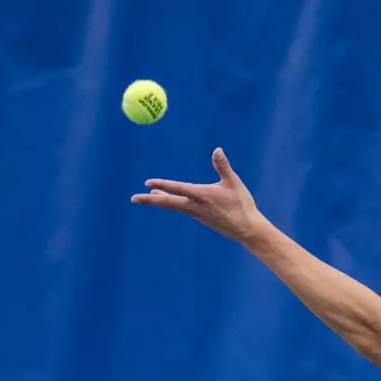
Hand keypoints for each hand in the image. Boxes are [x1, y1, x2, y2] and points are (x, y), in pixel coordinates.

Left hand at [131, 148, 269, 243]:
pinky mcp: (201, 218)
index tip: (148, 183)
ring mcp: (197, 214)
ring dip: (160, 201)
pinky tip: (169, 202)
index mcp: (202, 196)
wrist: (247, 229)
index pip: (178, 189)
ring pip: (174, 206)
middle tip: (134, 199)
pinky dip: (171, 204)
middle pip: (168, 203)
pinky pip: (181, 210)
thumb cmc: (242, 204)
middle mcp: (196, 207)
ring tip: (148, 196)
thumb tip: (217, 150)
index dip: (162, 185)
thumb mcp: (233, 183)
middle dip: (150, 200)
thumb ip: (223, 166)